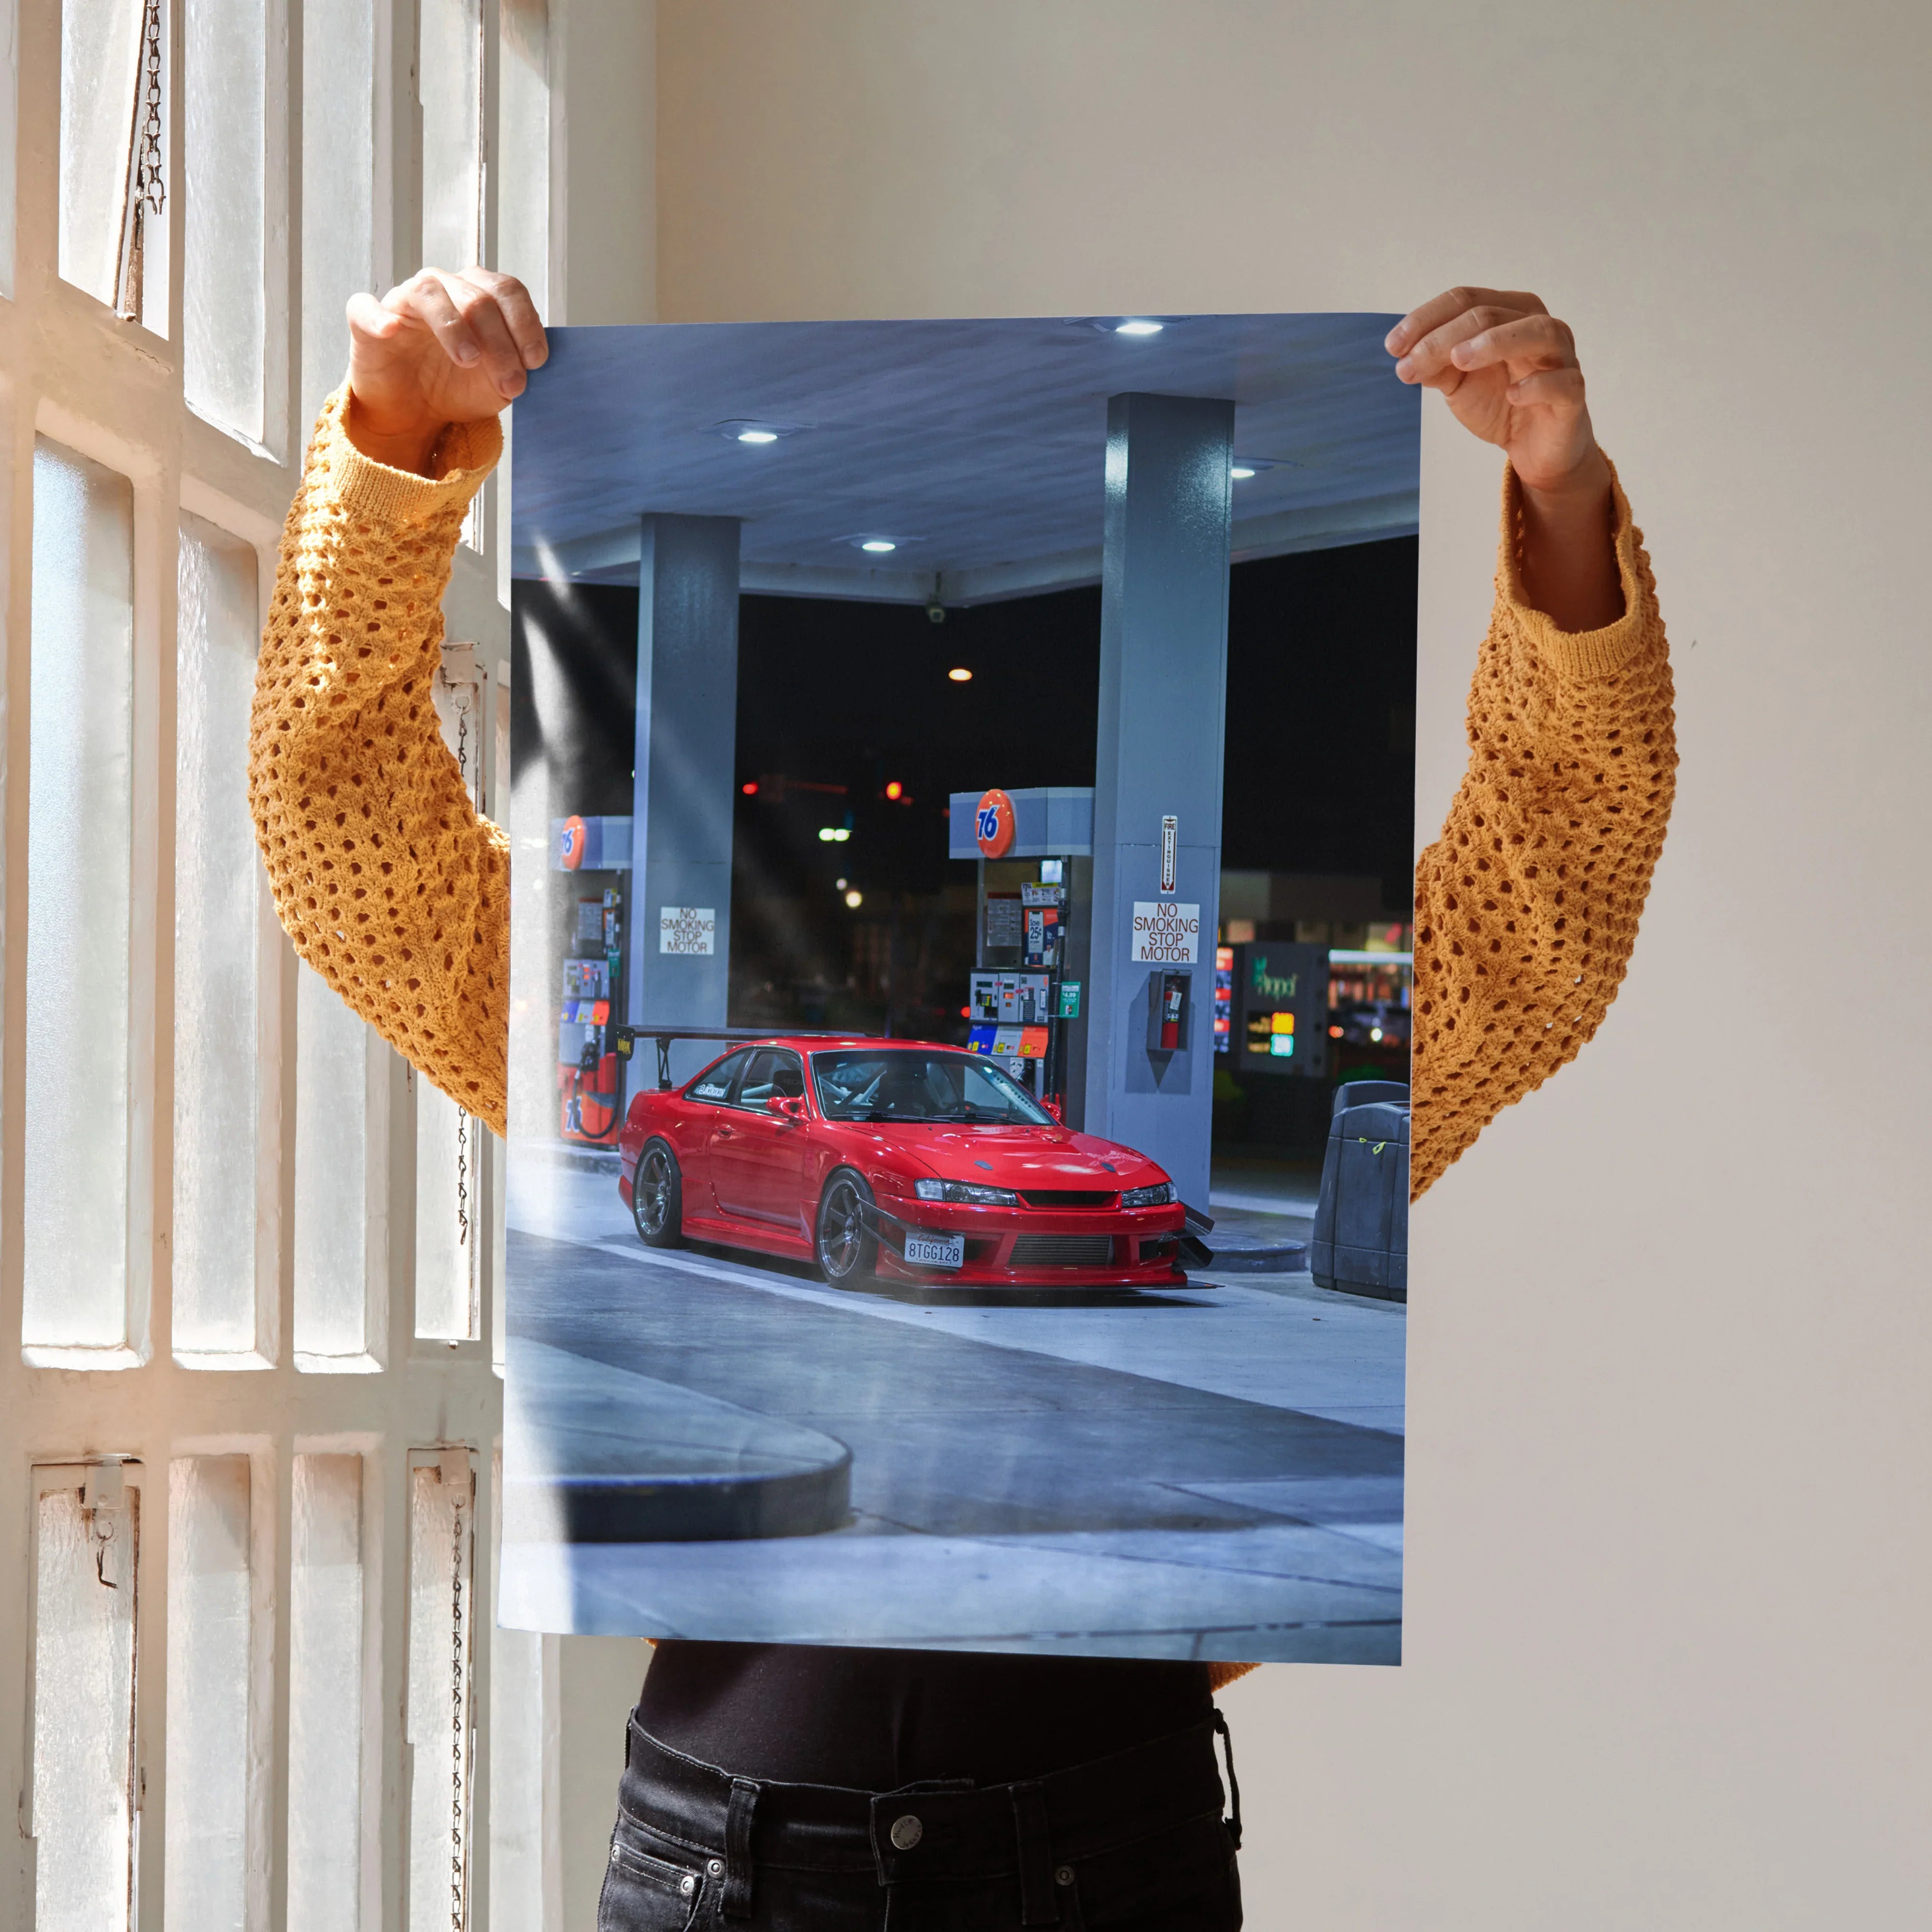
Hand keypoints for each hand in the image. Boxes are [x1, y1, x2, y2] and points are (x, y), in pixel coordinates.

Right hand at [344, 267, 547, 474]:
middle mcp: (443, 288)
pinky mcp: (366, 320)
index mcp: (479, 295)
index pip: (507, 291)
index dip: (525, 323)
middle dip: (500, 343)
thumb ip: (516, 368)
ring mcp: (404, 301)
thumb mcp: (497, 384)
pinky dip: (378, 317)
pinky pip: (365, 307)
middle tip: (511, 383)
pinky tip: (391, 331)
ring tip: (469, 360)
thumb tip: (532, 363)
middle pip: (477, 297)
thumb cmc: (457, 387)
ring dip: (454, 327)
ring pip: (430, 293)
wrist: (414, 413)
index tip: (536, 361)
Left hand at [1388, 287, 1620, 629]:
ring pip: (1536, 332)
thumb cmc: (1499, 402)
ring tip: (1459, 360)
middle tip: (1410, 364)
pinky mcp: (1573, 394)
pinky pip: (1563, 382)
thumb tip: (1405, 357)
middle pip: (1490, 314)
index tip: (1392, 347)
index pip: (1466, 300)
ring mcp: (1561, 357)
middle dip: (1444, 337)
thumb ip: (1435, 365)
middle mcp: (1538, 326)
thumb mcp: (1458, 383)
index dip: (1426, 319)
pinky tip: (1512, 394)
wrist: (1533, 448)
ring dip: (1495, 342)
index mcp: (1509, 313)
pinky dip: (1538, 384)